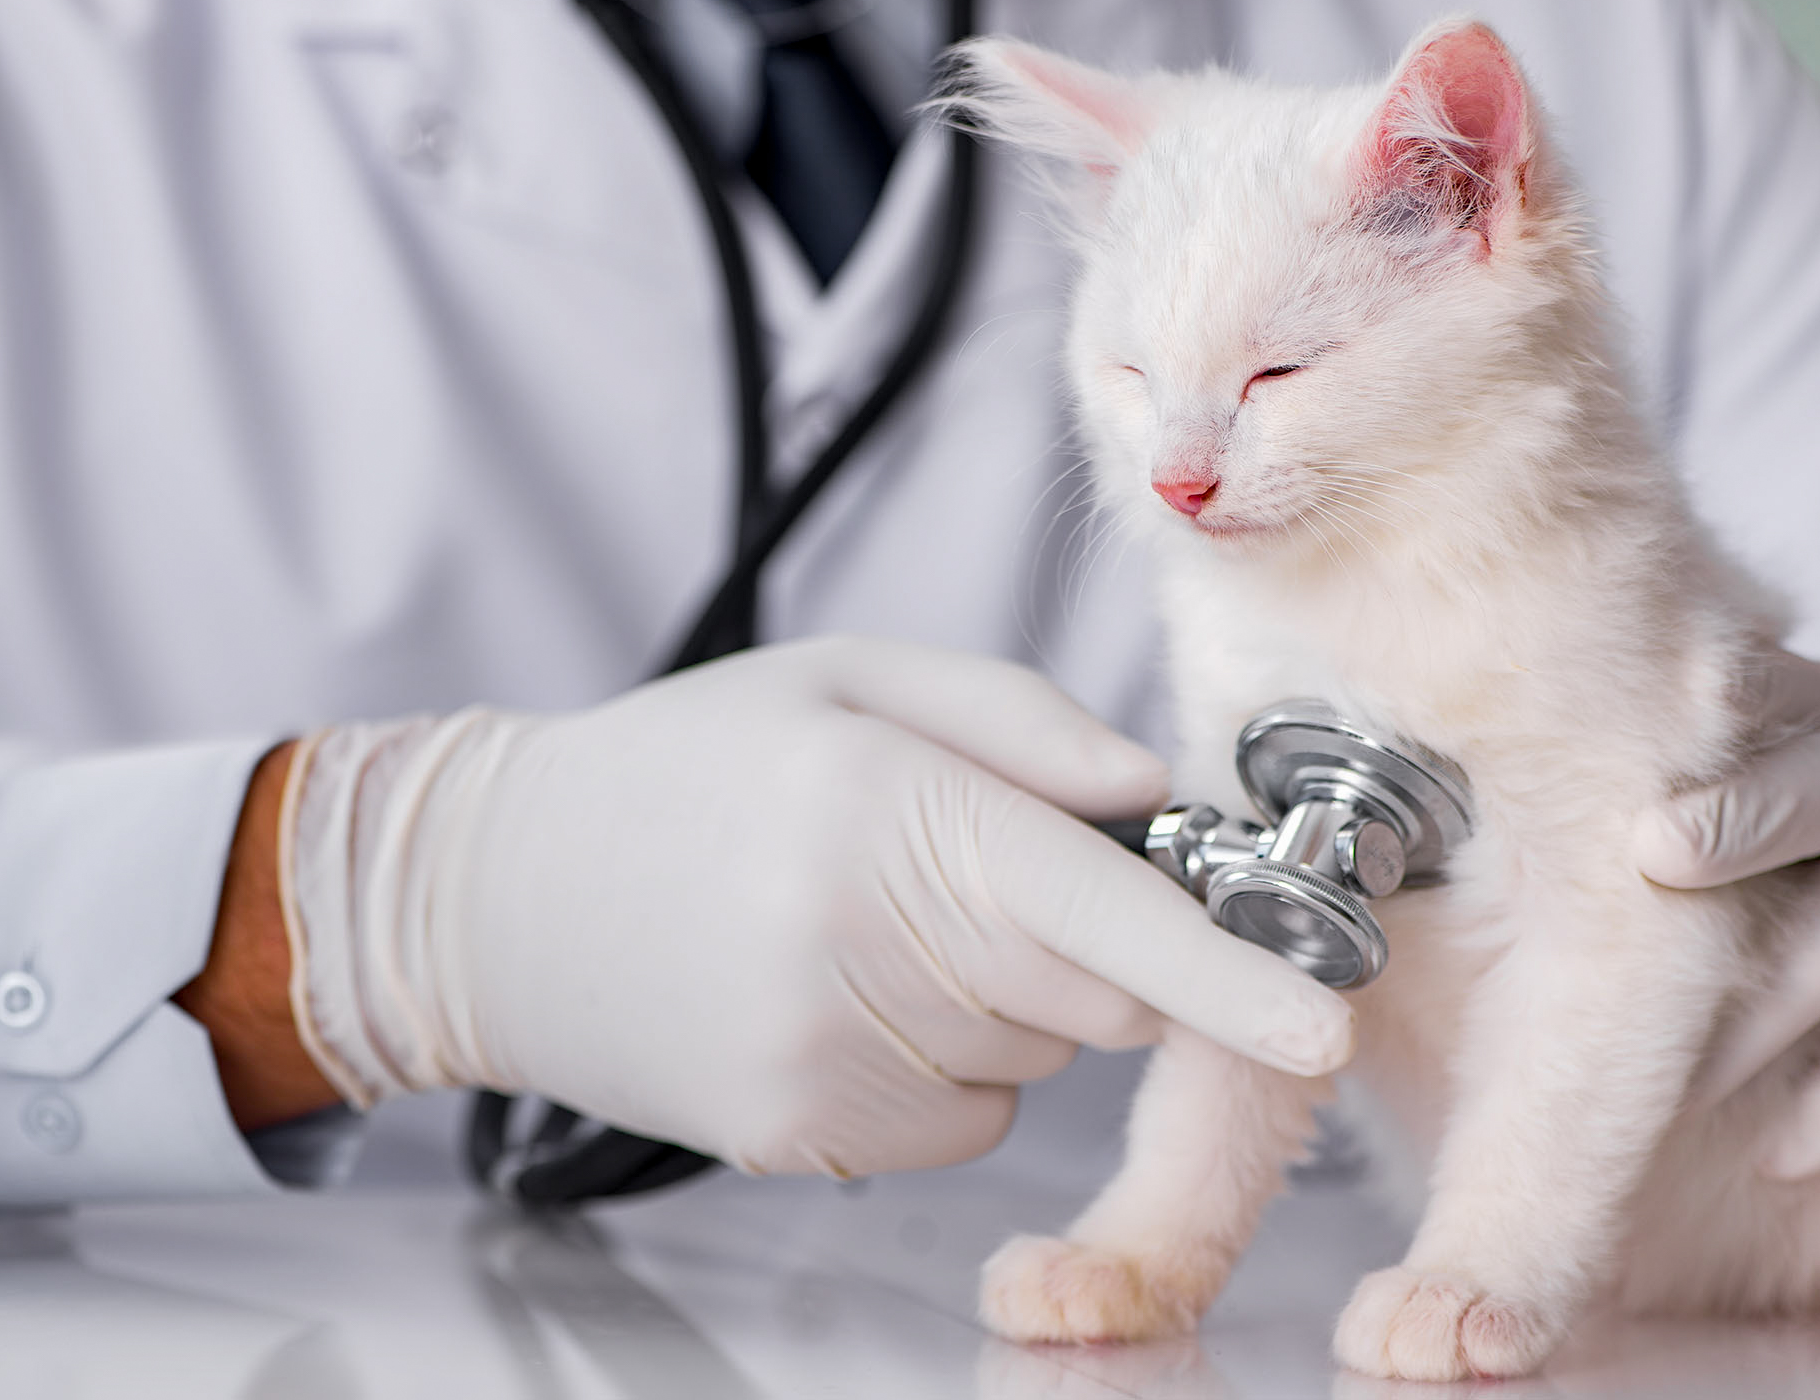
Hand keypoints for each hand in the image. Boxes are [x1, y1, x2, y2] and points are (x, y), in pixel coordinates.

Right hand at [279, 637, 1355, 1177]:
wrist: (493, 897)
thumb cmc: (678, 770)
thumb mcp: (842, 682)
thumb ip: (1016, 723)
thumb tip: (1152, 794)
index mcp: (874, 809)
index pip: (1093, 908)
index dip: (1226, 976)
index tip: (1326, 1025)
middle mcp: (855, 949)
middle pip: (1094, 994)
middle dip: (1092, 942)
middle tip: (977, 868)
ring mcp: (824, 1064)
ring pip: (1035, 1060)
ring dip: (1004, 999)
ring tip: (862, 925)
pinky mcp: (800, 1137)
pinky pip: (965, 1117)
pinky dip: (942, 1061)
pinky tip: (837, 995)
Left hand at [1634, 650, 1819, 1179]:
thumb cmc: (1812, 803)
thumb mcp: (1769, 756)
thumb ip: (1678, 764)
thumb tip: (1500, 766)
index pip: (1773, 695)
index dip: (1719, 709)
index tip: (1636, 742)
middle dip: (1746, 821)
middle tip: (1653, 851)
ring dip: (1773, 1003)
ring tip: (1677, 1072)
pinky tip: (1781, 1151)